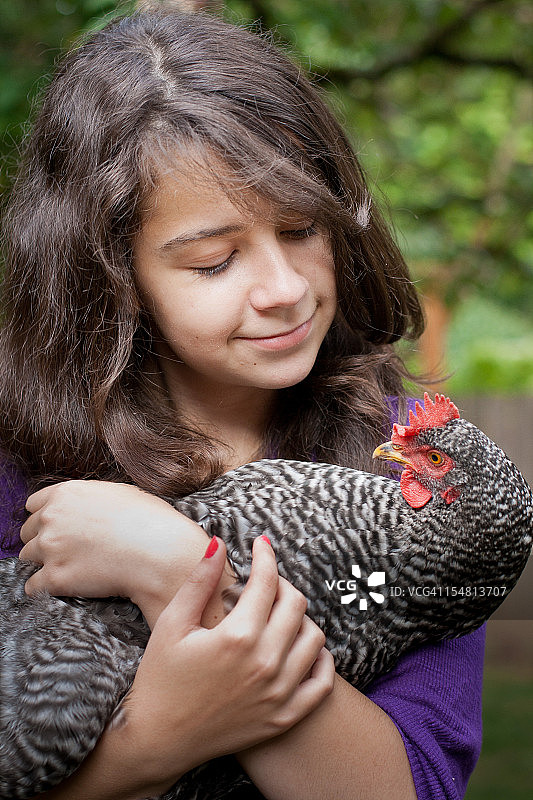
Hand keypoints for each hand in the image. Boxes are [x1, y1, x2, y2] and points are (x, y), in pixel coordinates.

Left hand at [19, 480, 211, 617]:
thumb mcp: (119, 492)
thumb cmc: (149, 521)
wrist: (160, 553)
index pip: (33, 505)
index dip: (44, 516)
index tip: (54, 527)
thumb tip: (84, 505)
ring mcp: (51, 548)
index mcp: (66, 493)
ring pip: (27, 557)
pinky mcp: (55, 578)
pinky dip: (44, 587)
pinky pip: (33, 586)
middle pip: (28, 532)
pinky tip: (62, 585)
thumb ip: (90, 497)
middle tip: (64, 550)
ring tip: (67, 568)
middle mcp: (52, 517)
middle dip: (42, 539)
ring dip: (43, 563)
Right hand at [117, 535, 334, 794]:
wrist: (157, 740)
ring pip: (314, 638)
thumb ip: (200, 581)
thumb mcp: (172, 623)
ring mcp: (279, 693)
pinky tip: (301, 648)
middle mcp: (265, 663)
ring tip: (276, 615)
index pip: (267, 581)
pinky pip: (322, 682)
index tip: (261, 545)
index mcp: (237, 636)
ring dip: (299, 619)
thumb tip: (220, 543)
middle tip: (264, 582)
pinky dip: (319, 660)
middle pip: (296, 605)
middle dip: (281, 584)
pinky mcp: (284, 717)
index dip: (265, 556)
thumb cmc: (158, 678)